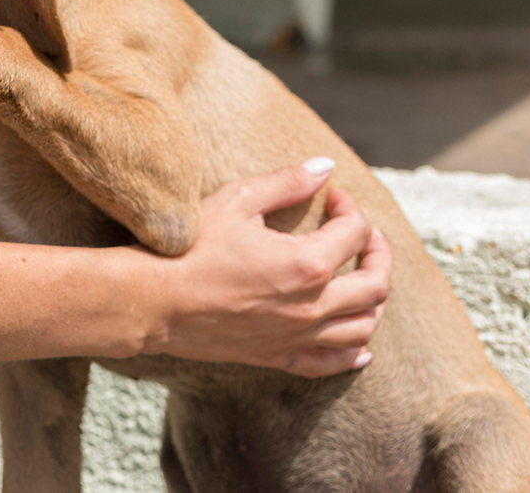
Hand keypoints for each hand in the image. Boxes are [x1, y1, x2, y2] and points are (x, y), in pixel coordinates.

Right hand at [142, 158, 391, 376]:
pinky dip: (354, 353)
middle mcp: (313, 306)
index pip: (354, 232)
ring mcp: (298, 336)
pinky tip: (360, 345)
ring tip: (361, 279)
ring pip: (364, 326)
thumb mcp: (236, 201)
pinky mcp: (278, 356)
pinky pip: (333, 362)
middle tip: (364, 234)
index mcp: (308, 264)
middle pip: (376, 284)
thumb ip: (286, 182)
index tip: (332, 196)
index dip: (349, 207)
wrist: (152, 301)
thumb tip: (324, 167)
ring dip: (373, 300)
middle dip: (377, 252)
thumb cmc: (189, 248)